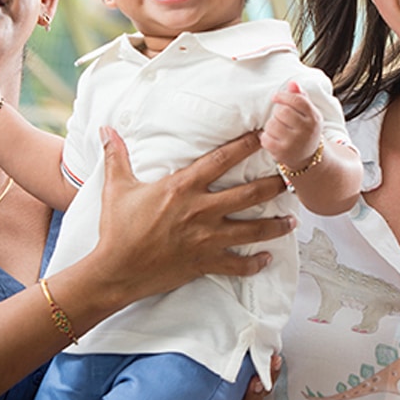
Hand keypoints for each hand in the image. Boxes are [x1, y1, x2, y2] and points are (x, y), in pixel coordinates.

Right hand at [92, 128, 290, 301]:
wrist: (115, 270)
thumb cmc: (116, 229)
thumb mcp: (116, 188)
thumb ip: (116, 156)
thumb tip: (106, 128)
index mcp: (182, 187)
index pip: (221, 160)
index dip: (245, 145)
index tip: (264, 135)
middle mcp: (200, 211)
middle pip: (249, 194)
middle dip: (274, 185)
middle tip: (292, 178)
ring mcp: (205, 239)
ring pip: (251, 230)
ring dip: (275, 226)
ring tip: (292, 221)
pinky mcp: (204, 263)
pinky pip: (237, 265)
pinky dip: (254, 263)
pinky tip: (267, 259)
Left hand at [260, 81, 322, 170]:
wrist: (308, 157)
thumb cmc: (305, 130)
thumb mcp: (308, 113)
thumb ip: (300, 97)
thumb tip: (292, 83)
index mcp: (314, 117)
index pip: (297, 100)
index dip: (283, 96)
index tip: (276, 97)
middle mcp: (306, 130)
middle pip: (283, 111)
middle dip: (277, 112)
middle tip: (280, 118)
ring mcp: (295, 142)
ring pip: (272, 124)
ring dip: (271, 125)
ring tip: (278, 129)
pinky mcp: (283, 153)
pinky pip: (266, 138)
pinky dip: (266, 137)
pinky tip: (273, 138)